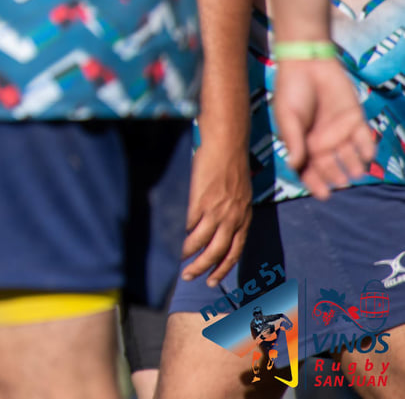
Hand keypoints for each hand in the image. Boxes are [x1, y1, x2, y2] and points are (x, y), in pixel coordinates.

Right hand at [181, 136, 250, 285]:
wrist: (226, 144)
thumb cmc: (232, 165)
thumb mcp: (240, 194)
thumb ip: (232, 212)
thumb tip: (219, 226)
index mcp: (245, 218)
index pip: (235, 252)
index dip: (223, 268)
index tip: (212, 280)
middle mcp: (234, 218)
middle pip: (218, 253)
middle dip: (204, 269)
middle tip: (190, 277)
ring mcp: (217, 210)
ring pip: (203, 242)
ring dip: (191, 256)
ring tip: (181, 262)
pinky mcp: (202, 201)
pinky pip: (192, 224)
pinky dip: (186, 234)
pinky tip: (179, 238)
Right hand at [271, 57, 373, 198]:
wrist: (307, 63)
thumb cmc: (291, 89)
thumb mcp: (287, 116)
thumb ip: (293, 140)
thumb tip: (295, 165)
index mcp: (302, 142)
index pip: (308, 168)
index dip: (314, 182)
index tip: (323, 194)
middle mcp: (321, 141)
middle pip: (329, 166)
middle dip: (335, 176)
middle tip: (339, 181)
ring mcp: (339, 131)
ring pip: (349, 157)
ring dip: (353, 166)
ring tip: (354, 173)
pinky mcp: (355, 120)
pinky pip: (364, 140)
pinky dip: (367, 150)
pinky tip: (367, 156)